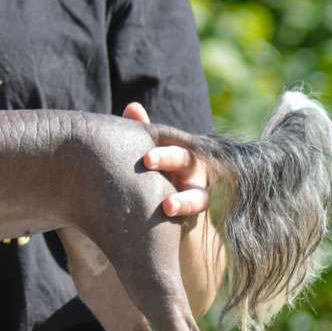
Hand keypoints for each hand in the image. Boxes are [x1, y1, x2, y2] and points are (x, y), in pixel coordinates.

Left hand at [122, 102, 208, 217]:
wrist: (167, 219)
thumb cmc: (155, 178)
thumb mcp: (150, 157)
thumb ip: (143, 133)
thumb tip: (132, 106)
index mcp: (181, 154)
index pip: (177, 144)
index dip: (165, 147)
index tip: (146, 155)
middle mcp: (193, 174)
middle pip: (188, 162)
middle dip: (169, 159)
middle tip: (148, 160)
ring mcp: (196, 199)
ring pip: (199, 198)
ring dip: (185, 201)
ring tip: (168, 206)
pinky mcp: (193, 222)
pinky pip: (193, 222)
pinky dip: (183, 221)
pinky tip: (168, 223)